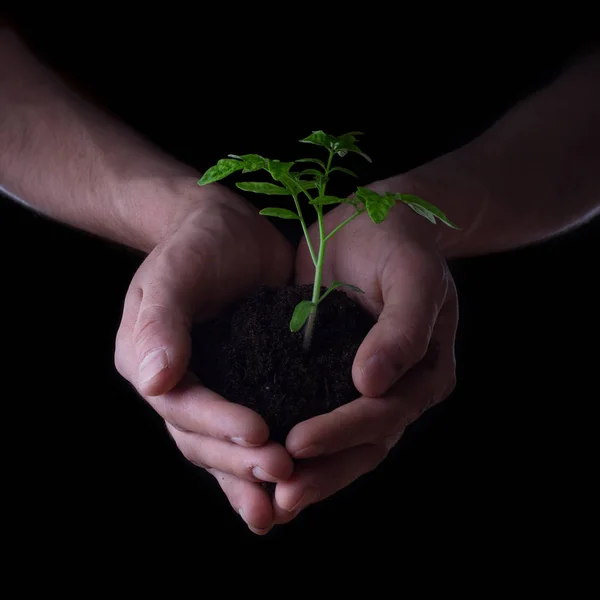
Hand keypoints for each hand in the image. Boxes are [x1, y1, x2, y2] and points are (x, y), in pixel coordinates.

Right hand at [114, 182, 294, 534]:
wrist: (228, 229)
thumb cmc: (197, 241)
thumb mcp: (176, 270)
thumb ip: (161, 321)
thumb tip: (153, 382)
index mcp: (147, 362)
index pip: (181, 405)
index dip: (218, 424)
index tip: (259, 434)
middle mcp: (176, 385)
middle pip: (201, 439)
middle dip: (239, 462)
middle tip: (282, 475)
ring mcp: (212, 388)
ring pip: (225, 447)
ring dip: (251, 479)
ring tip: (285, 507)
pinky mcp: (246, 384)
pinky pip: (253, 430)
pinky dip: (265, 459)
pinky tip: (294, 484)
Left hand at [273, 175, 457, 522]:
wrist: (373, 219)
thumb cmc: (399, 240)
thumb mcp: (412, 274)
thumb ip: (402, 328)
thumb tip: (371, 385)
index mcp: (424, 371)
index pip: (385, 414)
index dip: (343, 433)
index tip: (297, 443)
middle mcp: (398, 388)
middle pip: (364, 445)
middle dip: (323, 472)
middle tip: (280, 499)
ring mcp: (366, 386)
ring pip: (342, 444)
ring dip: (309, 474)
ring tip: (269, 502)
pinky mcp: (331, 374)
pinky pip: (316, 416)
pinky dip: (297, 445)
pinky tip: (261, 461)